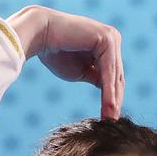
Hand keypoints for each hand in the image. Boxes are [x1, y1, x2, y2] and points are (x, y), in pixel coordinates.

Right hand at [6, 5, 124, 118]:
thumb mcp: (82, 71)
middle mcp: (113, 39)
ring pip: (115, 75)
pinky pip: (109, 70)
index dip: (112, 98)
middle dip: (115, 101)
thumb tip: (111, 94)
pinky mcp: (107, 39)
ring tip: (110, 118)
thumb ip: (97, 79)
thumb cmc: (55, 52)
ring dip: (113, 98)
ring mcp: (112, 37)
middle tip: (112, 122)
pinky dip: (109, 89)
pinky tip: (108, 105)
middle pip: (117, 77)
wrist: (39, 34)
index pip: (114, 76)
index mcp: (108, 45)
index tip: (110, 118)